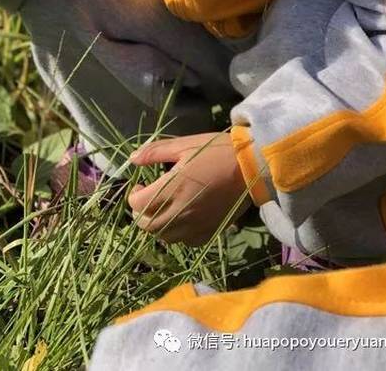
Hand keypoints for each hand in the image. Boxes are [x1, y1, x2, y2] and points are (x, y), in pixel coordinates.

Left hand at [127, 132, 250, 245]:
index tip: (143, 184)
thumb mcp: (184, 145)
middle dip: (141, 213)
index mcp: (172, 188)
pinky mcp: (209, 232)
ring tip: (164, 208)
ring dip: (157, 224)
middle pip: (147, 225)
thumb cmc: (216, 151)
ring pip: (164, 236)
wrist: (252, 167)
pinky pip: (185, 241)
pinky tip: (183, 218)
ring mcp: (195, 225)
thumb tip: (132, 159)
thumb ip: (155, 152)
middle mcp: (181, 212)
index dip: (134, 194)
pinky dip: (178, 233)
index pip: (138, 203)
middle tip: (148, 198)